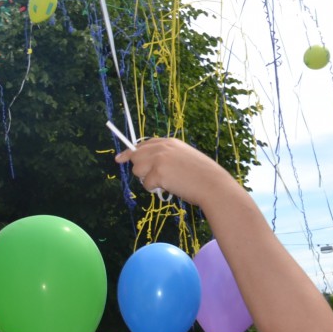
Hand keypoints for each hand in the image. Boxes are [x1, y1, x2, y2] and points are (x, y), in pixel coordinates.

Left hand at [114, 138, 237, 207]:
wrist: (213, 185)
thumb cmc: (202, 175)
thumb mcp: (184, 157)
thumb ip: (167, 156)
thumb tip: (147, 164)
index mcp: (169, 142)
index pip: (143, 144)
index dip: (130, 152)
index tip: (119, 159)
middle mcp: (162, 148)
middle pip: (135, 157)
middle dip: (141, 170)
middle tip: (155, 178)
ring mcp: (159, 159)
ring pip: (137, 171)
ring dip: (147, 180)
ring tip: (166, 182)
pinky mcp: (158, 173)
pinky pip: (145, 184)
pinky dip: (154, 189)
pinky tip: (169, 187)